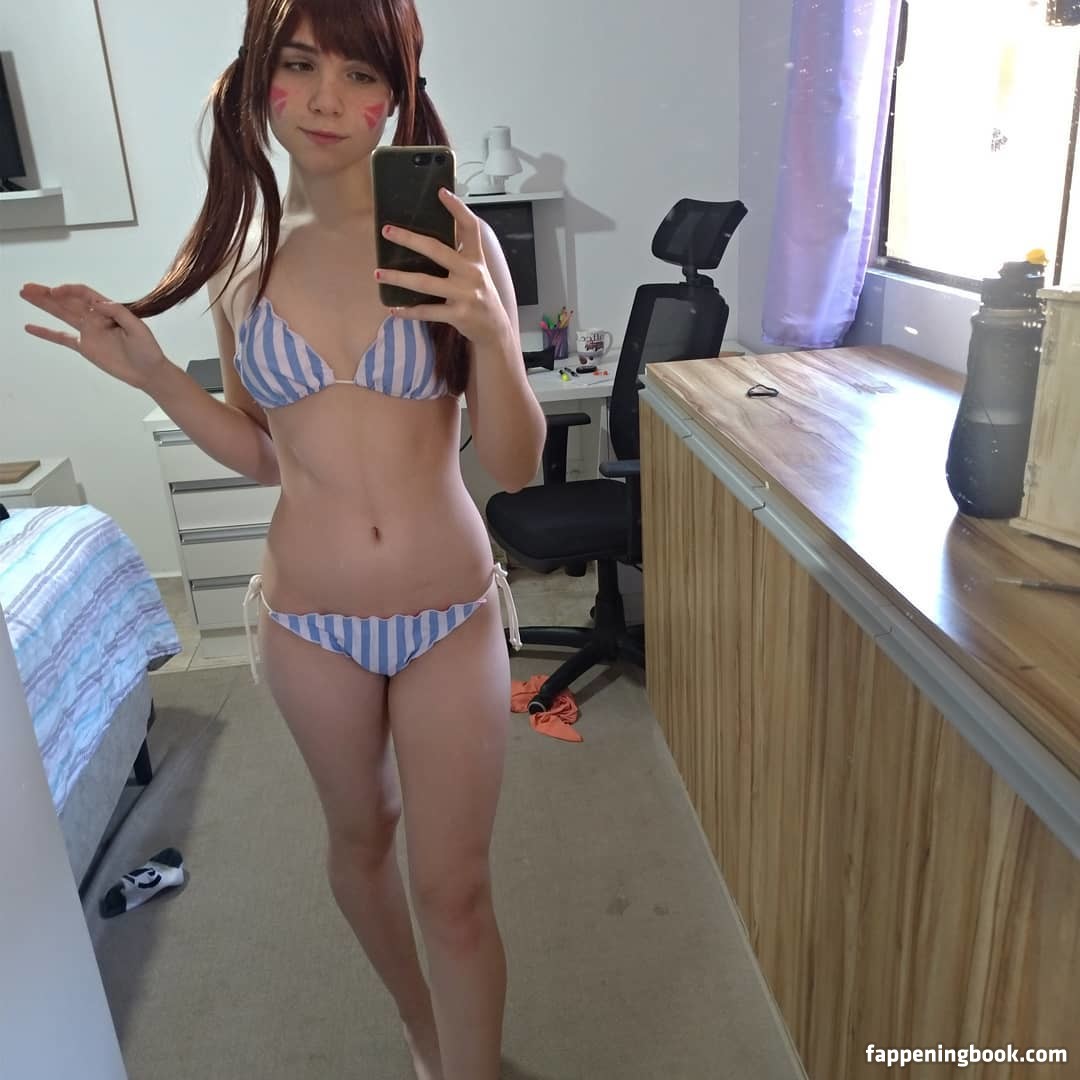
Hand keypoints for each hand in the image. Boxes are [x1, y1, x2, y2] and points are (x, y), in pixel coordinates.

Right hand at [21, 283, 168, 389]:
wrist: (148, 372)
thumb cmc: (147, 349)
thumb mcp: (139, 328)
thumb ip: (119, 314)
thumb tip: (99, 303)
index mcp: (108, 310)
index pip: (84, 294)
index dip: (68, 291)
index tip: (54, 292)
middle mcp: (95, 318)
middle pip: (68, 302)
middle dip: (48, 294)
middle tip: (27, 288)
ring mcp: (88, 332)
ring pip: (62, 315)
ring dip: (44, 305)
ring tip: (25, 295)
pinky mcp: (85, 347)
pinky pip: (62, 338)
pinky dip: (46, 333)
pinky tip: (30, 327)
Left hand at [375, 188, 512, 348]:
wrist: (495, 329)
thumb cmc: (480, 296)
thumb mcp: (476, 272)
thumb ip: (459, 255)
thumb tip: (427, 240)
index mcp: (475, 259)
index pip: (470, 228)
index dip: (457, 208)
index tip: (441, 192)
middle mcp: (471, 273)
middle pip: (437, 250)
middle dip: (409, 239)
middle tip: (387, 231)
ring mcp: (465, 294)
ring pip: (425, 282)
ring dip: (398, 278)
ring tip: (378, 274)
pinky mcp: (458, 314)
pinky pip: (427, 312)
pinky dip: (408, 311)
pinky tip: (394, 308)